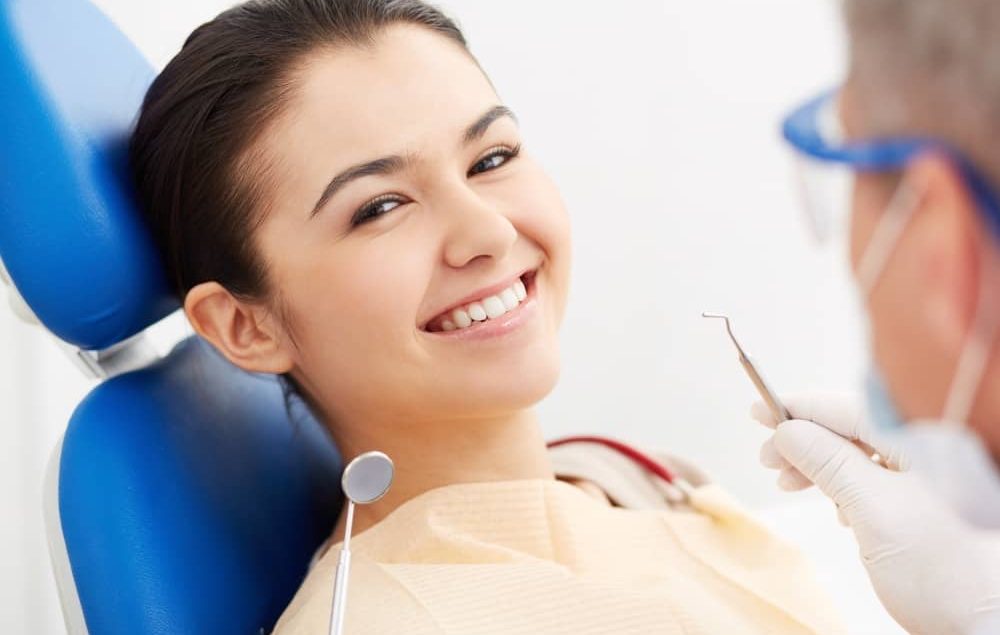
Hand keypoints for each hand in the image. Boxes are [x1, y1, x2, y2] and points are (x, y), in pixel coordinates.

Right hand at [752, 393, 999, 634]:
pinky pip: (871, 475)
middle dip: (804, 441)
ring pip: (857, 452)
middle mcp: (927, 450)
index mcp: (924, 440)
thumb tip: (787, 431)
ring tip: (787, 481)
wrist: (979, 625)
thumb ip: (829, 462)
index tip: (760, 411)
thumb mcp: (873, 510)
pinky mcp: (921, 501)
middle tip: (767, 459)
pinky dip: (841, 483)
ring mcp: (926, 476)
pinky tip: (831, 504)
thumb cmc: (939, 571)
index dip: (799, 409)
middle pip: (851, 428)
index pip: (850, 408)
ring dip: (817, 463)